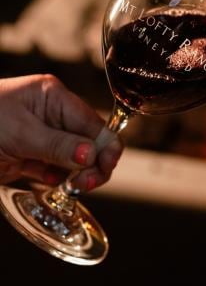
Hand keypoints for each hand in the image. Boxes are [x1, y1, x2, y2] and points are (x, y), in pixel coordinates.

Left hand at [0, 74, 121, 189]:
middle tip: (85, 184)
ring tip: (73, 187)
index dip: (104, 147)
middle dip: (93, 163)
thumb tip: (91, 155)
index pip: (92, 123)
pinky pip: (54, 169)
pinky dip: (59, 180)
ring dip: (77, 175)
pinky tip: (55, 185)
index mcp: (54, 97)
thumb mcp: (21, 133)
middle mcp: (52, 115)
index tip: (103, 169)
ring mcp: (41, 136)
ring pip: (74, 158)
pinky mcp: (29, 156)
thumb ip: (58, 145)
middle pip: (88, 141)